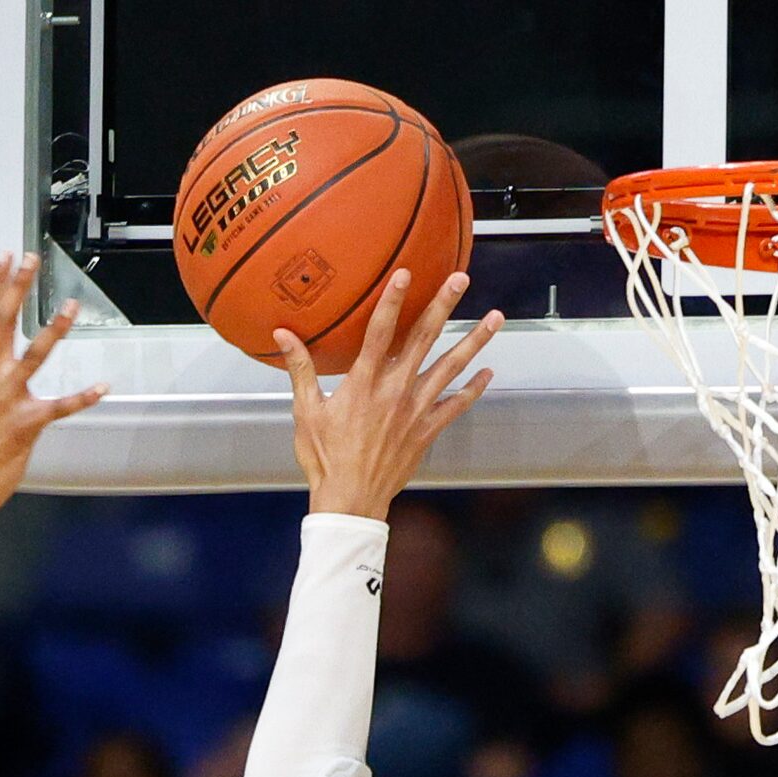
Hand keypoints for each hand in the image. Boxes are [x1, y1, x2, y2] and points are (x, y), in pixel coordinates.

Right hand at [0, 253, 106, 522]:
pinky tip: (103, 385)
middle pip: (3, 324)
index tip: (6, 257)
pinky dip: (82, 397)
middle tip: (32, 259)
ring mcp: (7, 399)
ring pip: (33, 357)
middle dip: (18, 289)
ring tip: (72, 305)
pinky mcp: (26, 423)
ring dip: (54, 330)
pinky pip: (59, 407)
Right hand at [280, 270, 500, 521]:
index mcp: (363, 384)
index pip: (380, 333)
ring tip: (495, 317)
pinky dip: (474, 389)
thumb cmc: (325, 459)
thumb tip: (282, 335)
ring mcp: (415, 410)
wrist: (351, 501)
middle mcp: (394, 391)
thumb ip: (300, 370)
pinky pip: (456, 406)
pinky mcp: (427, 431)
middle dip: (443, 307)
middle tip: (461, 279)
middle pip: (424, 340)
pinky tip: (488, 373)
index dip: (393, 302)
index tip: (405, 274)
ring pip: (450, 368)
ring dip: (474, 341)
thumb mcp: (306, 413)